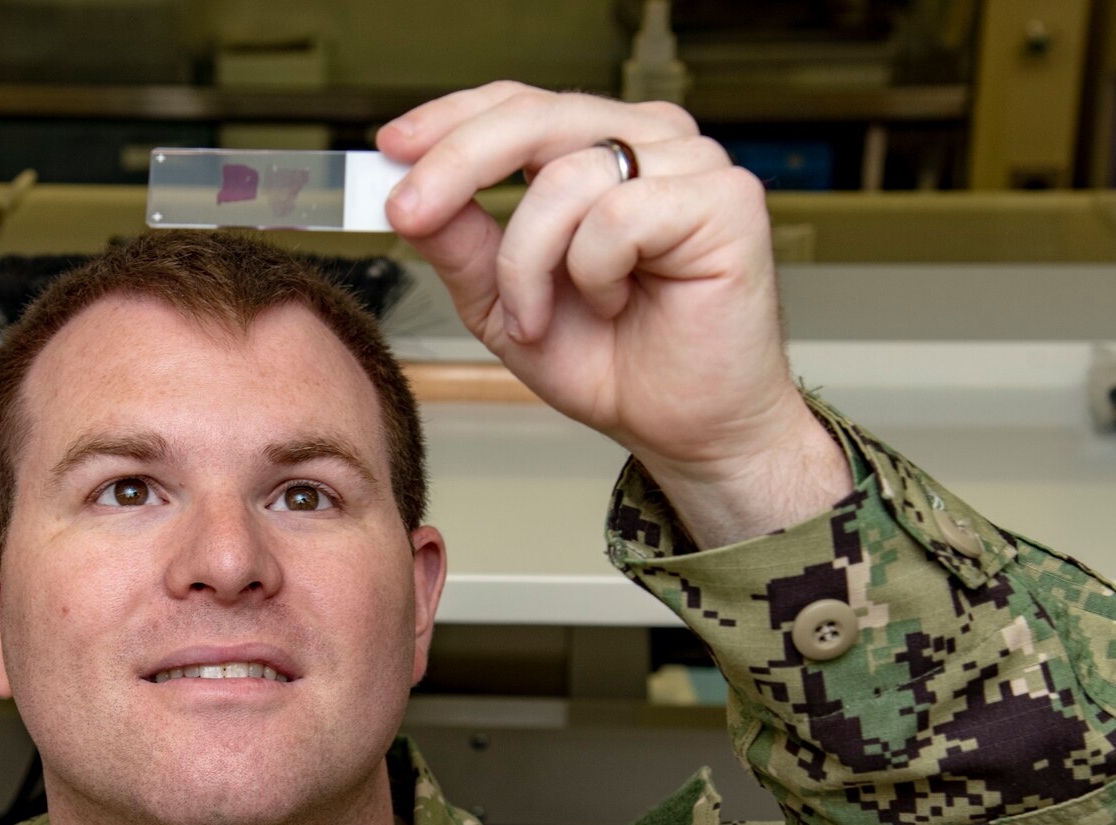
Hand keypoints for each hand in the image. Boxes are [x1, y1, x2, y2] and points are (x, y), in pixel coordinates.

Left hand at [380, 83, 847, 541]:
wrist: (682, 429)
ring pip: (566, 177)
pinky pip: (617, 214)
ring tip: (541, 317)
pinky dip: (593, 272)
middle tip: (407, 212)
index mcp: (602, 148)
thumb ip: (461, 244)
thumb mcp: (503, 302)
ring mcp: (693, 163)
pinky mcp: (726, 199)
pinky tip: (614, 306)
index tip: (389, 148)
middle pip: (532, 117)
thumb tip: (405, 193)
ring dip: (529, 263)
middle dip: (455, 167)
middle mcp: (650, 140)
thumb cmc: (613, 362)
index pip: (517, 104)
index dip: (449, 119)